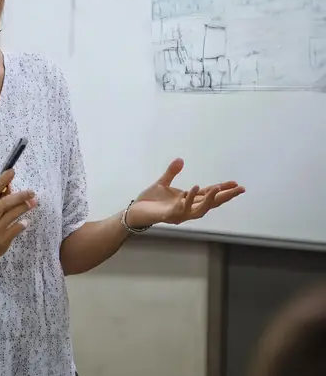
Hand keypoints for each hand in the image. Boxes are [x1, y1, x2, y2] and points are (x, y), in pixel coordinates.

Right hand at [0, 170, 36, 267]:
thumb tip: (10, 187)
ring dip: (25, 207)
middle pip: (6, 203)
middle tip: (32, 191)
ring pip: (13, 215)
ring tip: (33, 202)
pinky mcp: (2, 240)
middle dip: (20, 196)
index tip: (12, 171)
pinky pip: (16, 229)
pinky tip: (25, 222)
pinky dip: (22, 224)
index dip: (3, 180)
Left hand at [126, 158, 244, 229]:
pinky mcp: (168, 215)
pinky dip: (189, 199)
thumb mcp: (162, 183)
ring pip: (200, 210)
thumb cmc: (149, 201)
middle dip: (226, 197)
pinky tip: (194, 188)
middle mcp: (186, 209)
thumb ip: (171, 172)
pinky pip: (181, 209)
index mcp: (187, 201)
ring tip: (219, 188)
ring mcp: (179, 214)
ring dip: (210, 199)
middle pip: (211, 204)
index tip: (236, 184)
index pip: (209, 195)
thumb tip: (181, 160)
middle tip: (240, 189)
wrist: (135, 211)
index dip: (222, 190)